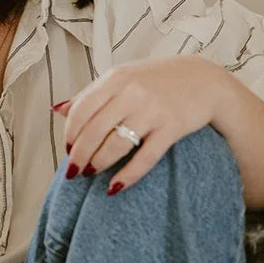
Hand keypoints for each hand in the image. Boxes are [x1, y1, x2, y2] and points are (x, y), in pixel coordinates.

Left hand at [55, 57, 226, 194]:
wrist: (205, 79)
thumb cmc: (159, 79)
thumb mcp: (123, 76)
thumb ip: (92, 93)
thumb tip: (58, 110)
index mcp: (116, 78)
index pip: (81, 110)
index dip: (70, 134)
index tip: (68, 149)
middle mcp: (132, 92)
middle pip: (94, 131)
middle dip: (79, 155)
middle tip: (75, 171)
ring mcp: (152, 110)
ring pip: (115, 145)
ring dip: (99, 164)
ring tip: (92, 173)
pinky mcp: (172, 127)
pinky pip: (145, 158)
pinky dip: (127, 176)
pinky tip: (115, 186)